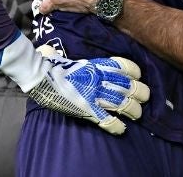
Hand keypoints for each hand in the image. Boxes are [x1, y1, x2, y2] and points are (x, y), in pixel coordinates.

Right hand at [0, 33, 149, 133]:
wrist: (39, 76)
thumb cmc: (50, 65)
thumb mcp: (67, 57)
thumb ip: (72, 57)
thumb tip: (55, 53)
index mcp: (97, 65)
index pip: (124, 66)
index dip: (134, 72)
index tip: (137, 76)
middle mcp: (100, 79)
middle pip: (129, 86)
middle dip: (141, 93)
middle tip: (143, 98)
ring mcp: (94, 95)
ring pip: (124, 104)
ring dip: (133, 110)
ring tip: (137, 114)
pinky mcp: (87, 110)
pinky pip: (107, 120)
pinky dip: (117, 126)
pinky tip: (122, 129)